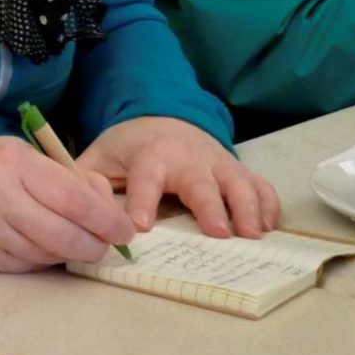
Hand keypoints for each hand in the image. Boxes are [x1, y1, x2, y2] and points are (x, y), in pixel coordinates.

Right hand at [0, 134, 140, 270]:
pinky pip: (21, 266)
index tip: (124, 232)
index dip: (107, 221)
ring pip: (42, 255)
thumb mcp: (35, 156)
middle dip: (93, 246)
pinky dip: (38, 260)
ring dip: (65, 254)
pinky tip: (40, 247)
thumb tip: (111, 217)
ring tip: (70, 243)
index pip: (74, 201)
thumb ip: (76, 181)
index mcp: (15, 163)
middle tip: (103, 246)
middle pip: (61, 235)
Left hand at [76, 115, 279, 239]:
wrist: (164, 119)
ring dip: (248, 207)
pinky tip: (270, 226)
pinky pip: (259, 184)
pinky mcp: (237, 170)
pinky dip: (268, 203)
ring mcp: (218, 163)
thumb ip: (87, 180)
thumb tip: (84, 206)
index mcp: (150, 155)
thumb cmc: (128, 149)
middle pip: (201, 182)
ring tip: (254, 235)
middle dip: (211, 207)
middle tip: (221, 234)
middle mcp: (188, 157)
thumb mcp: (99, 158)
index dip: (144, 201)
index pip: (146, 177)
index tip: (142, 226)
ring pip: (238, 182)